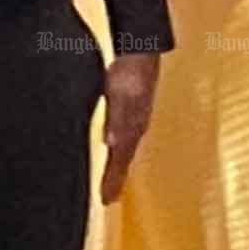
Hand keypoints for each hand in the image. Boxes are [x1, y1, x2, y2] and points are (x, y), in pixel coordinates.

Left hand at [99, 51, 159, 203]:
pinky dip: (119, 150)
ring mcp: (136, 117)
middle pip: (125, 159)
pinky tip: (114, 145)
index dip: (113, 181)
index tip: (106, 201)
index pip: (121, 160)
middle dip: (117, 179)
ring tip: (112, 181)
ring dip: (118, 166)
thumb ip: (117, 117)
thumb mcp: (120, 93)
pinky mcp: (132, 108)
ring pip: (126, 149)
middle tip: (109, 198)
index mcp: (133, 126)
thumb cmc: (130, 70)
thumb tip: (113, 142)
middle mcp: (136, 126)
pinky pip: (125, 137)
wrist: (141, 48)